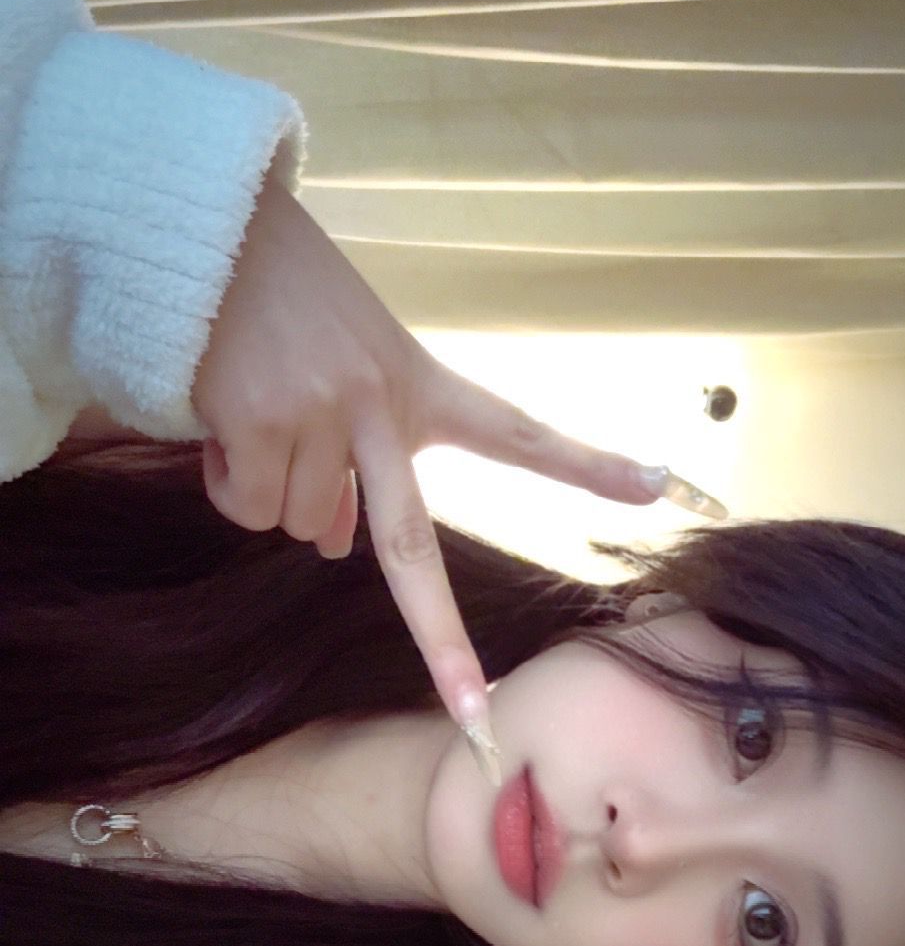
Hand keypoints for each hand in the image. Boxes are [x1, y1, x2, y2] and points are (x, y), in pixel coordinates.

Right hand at [191, 176, 664, 737]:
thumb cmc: (279, 300)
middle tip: (475, 716)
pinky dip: (227, 479)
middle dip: (443, 641)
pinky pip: (248, 504)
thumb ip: (350, 463)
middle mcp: (382, 406)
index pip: (516, 431)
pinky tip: (221, 419)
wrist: (205, 228)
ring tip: (253, 417)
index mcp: (419, 386)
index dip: (583, 466)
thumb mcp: (340, 371)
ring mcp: (324, 416)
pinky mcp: (262, 422)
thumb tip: (326, 548)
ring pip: (298, 527)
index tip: (659, 486)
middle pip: (411, 548)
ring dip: (268, 493)